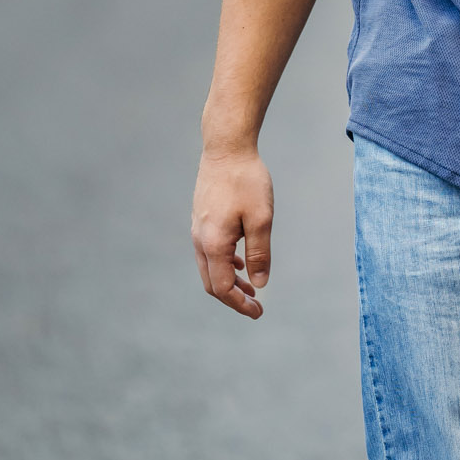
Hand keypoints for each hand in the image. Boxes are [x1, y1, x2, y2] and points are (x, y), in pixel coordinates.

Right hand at [191, 145, 273, 319]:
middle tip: (255, 306)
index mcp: (213, 244)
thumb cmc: (246, 181)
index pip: (222, 288)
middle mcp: (200, 240)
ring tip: (250, 289)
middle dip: (233, 298)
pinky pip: (209, 252)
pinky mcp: (201, 219)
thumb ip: (259, 253)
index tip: (259, 311)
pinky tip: (241, 264)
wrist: (226, 148)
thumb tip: (259, 284)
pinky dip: (224, 265)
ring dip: (229, 282)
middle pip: (212, 283)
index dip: (239, 304)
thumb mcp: (261, 218)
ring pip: (209, 268)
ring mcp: (197, 229)